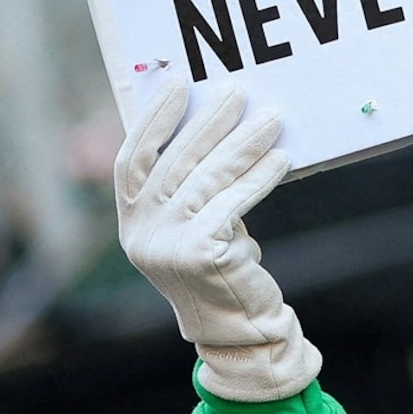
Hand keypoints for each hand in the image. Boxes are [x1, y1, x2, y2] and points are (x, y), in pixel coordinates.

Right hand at [114, 79, 320, 402]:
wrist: (238, 331)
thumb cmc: (221, 266)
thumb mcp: (194, 223)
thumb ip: (192, 184)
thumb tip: (219, 118)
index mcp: (131, 222)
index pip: (132, 159)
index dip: (154, 119)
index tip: (179, 82)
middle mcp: (140, 234)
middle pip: (175, 162)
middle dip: (209, 121)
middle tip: (239, 90)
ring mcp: (166, 246)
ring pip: (208, 179)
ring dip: (244, 143)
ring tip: (272, 118)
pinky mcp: (199, 255)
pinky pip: (233, 203)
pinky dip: (259, 178)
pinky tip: (281, 159)